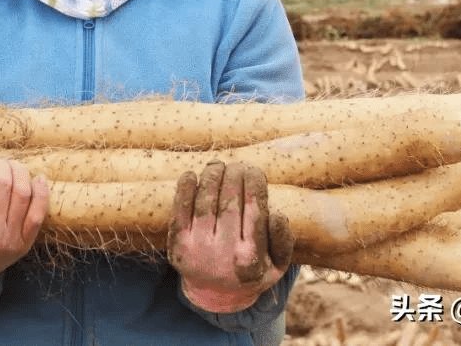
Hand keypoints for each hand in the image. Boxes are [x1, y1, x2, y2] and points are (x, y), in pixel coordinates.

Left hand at [167, 161, 293, 313]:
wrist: (214, 296)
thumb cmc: (250, 271)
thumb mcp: (277, 265)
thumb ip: (283, 241)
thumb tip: (276, 214)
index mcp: (250, 258)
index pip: (255, 210)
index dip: (254, 184)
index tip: (255, 169)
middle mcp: (223, 255)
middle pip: (229, 202)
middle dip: (234, 176)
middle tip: (237, 164)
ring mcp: (197, 250)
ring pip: (205, 203)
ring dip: (211, 177)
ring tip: (217, 165)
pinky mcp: (177, 246)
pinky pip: (179, 212)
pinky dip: (184, 190)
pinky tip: (191, 175)